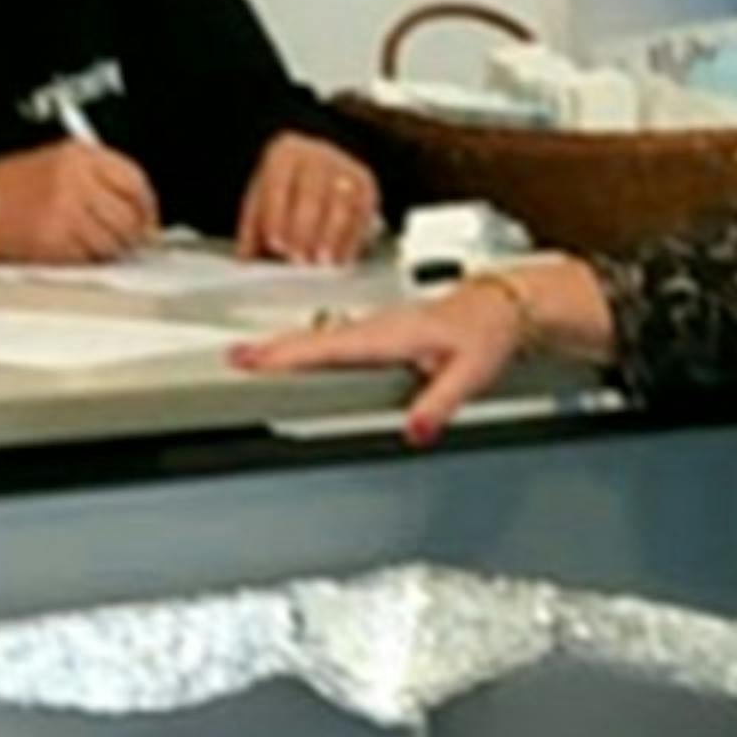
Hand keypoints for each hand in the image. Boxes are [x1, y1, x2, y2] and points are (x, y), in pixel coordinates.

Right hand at [0, 140, 161, 263]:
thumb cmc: (13, 185)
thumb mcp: (60, 162)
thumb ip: (102, 179)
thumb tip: (141, 213)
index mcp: (79, 155)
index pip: (133, 181)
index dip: (148, 206)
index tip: (150, 220)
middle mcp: (73, 181)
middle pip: (127, 216)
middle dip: (133, 235)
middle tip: (130, 242)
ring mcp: (63, 212)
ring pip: (111, 242)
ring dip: (111, 252)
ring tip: (99, 249)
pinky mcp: (52, 242)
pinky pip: (88, 259)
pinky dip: (89, 262)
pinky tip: (78, 254)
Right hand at [233, 273, 531, 443]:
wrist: (502, 306)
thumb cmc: (487, 333)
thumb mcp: (470, 373)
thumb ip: (439, 402)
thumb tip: (414, 429)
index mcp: (392, 335)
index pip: (331, 348)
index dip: (291, 356)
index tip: (257, 361)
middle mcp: (379, 327)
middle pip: (315, 340)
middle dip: (272, 349)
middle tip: (234, 360)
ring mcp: (377, 327)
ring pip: (321, 337)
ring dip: (284, 346)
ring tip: (251, 358)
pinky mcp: (379, 331)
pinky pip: (334, 338)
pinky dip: (307, 345)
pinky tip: (297, 353)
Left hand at [237, 131, 384, 269]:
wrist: (319, 170)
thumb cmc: (285, 192)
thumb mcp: (262, 202)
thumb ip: (252, 230)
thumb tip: (246, 259)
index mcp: (284, 154)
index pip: (277, 183)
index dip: (276, 215)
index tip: (275, 244)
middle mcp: (316, 155)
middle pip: (311, 192)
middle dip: (304, 229)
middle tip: (298, 259)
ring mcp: (344, 167)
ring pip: (340, 202)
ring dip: (331, 235)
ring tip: (322, 263)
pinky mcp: (365, 185)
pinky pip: (361, 213)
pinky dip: (352, 239)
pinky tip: (341, 260)